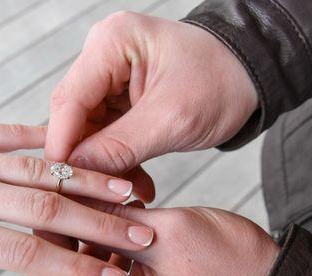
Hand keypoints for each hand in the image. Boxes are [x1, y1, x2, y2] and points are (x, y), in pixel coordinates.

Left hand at [31, 203, 278, 275]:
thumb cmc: (238, 272)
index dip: (50, 232)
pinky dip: (101, 256)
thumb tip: (72, 196)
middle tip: (72, 197)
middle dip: (63, 239)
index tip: (55, 193)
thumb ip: (113, 219)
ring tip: (97, 209)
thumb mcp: (171, 234)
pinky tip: (115, 228)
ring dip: (82, 246)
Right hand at [44, 11, 258, 174]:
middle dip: (84, 159)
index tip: (61, 183)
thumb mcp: (172, 119)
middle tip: (94, 197)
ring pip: (87, 130)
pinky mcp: (117, 95)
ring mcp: (108, 75)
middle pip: (73, 116)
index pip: (70, 100)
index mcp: (112, 42)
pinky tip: (135, 181)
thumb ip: (119, 147)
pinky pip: (104, 133)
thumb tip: (76, 173)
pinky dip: (117, 160)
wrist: (250, 75)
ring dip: (104, 165)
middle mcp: (103, 54)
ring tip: (129, 192)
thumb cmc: (222, 82)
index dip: (62, 144)